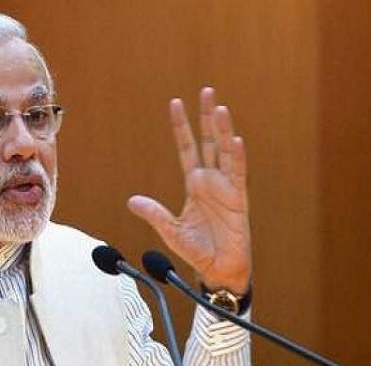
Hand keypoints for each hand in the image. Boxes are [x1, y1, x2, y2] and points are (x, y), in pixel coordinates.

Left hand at [127, 87, 250, 293]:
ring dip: (223, 130)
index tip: (175, 103)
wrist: (218, 269)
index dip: (181, 127)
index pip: (186, 148)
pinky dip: (237, 157)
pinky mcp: (238, 199)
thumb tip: (132, 201)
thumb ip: (155, 214)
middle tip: (206, 91)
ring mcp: (226, 188)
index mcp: (194, 184)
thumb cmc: (198, 250)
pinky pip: (238, 174)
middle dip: (206, 117)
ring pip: (225, 152)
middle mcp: (211, 181)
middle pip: (209, 141)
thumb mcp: (171, 231)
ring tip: (219, 108)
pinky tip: (234, 140)